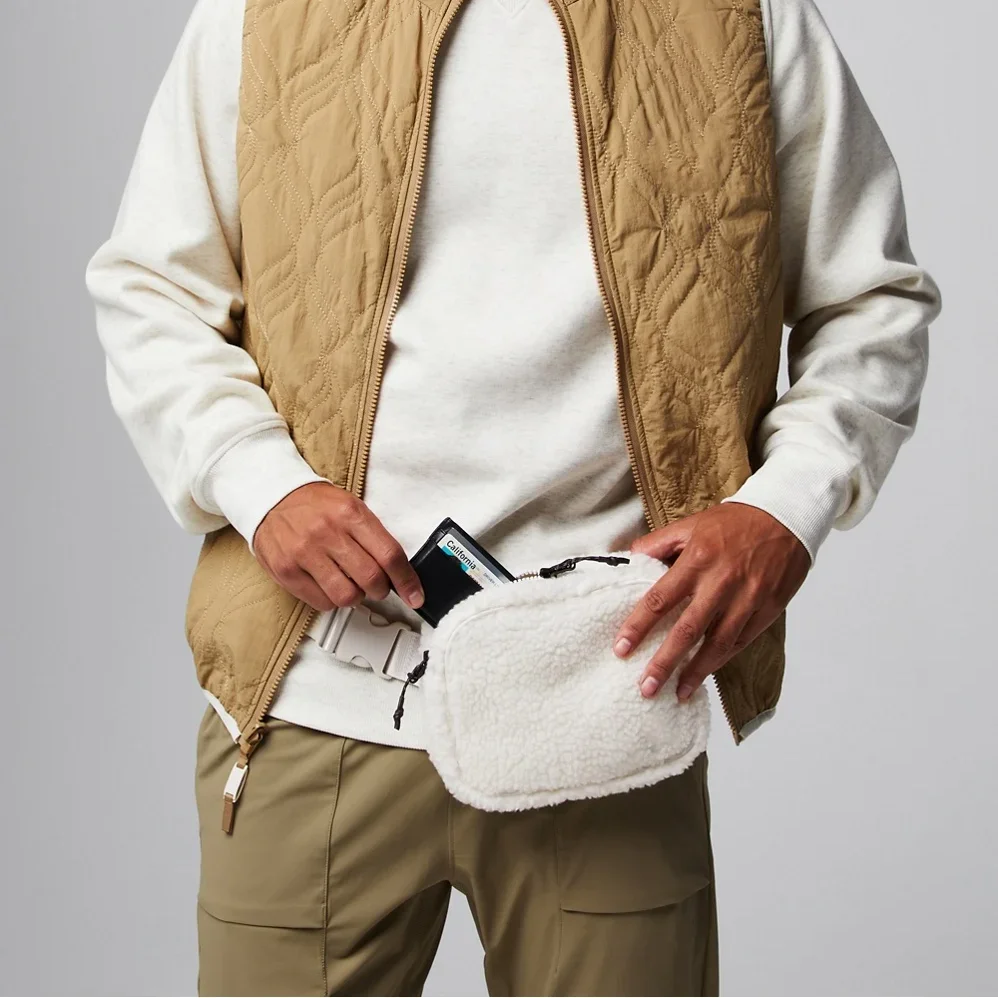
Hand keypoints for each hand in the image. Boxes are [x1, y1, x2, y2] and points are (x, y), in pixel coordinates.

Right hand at [252, 482, 424, 611]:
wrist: (271, 496)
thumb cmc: (315, 504)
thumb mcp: (350, 506)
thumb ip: (374, 537)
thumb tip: (399, 572)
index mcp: (350, 514)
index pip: (389, 554)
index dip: (407, 581)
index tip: (415, 595)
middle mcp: (328, 533)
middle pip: (371, 579)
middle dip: (381, 590)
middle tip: (378, 587)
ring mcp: (305, 553)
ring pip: (347, 596)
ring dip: (356, 597)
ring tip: (350, 585)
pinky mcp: (287, 570)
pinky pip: (321, 602)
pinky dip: (332, 601)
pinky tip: (329, 586)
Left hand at [613, 502, 809, 700]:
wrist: (786, 516)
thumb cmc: (735, 522)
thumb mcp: (691, 524)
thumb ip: (658, 543)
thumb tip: (628, 558)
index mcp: (697, 559)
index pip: (660, 599)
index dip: (639, 626)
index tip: (622, 649)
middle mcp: (721, 582)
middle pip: (687, 630)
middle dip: (664, 662)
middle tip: (646, 687)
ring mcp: (747, 598)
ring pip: (718, 644)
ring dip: (696, 671)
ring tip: (677, 693)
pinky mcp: (768, 609)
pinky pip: (741, 641)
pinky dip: (722, 660)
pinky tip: (706, 674)